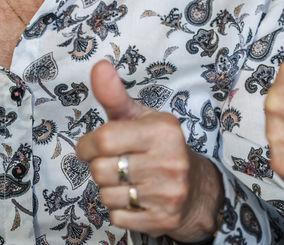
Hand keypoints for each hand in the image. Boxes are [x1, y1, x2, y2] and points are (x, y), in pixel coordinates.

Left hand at [76, 60, 221, 240]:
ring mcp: (169, 192)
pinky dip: (120, 211)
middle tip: (116, 164)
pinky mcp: (164, 219)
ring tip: (129, 181)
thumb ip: (115, 95)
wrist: (195, 189)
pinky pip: (117, 218)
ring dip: (111, 191)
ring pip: (107, 196)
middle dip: (100, 169)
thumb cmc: (158, 148)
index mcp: (163, 130)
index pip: (104, 139)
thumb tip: (98, 65)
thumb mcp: (140, 118)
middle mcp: (170, 160)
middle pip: (100, 171)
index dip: (88, 145)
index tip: (91, 146)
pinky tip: (137, 199)